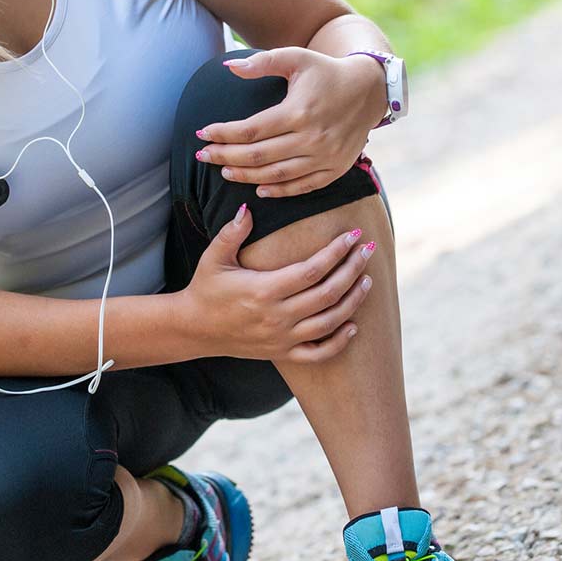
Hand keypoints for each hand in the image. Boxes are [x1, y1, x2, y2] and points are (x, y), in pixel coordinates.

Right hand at [180, 203, 377, 362]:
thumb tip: (249, 206)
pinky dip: (339, 341)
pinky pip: (318, 353)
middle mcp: (277, 317)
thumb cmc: (206, 288)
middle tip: (368, 250)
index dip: (336, 252)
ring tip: (366, 279)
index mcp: (263, 290)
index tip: (353, 236)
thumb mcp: (214, 257)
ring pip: (329, 322)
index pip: (312, 270)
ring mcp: (282, 338)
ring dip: (353, 300)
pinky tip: (353, 325)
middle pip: (328, 293)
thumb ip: (233, 232)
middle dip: (353, 269)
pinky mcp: (282, 353)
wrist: (194, 329)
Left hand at [197, 48, 386, 197]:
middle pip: (258, 156)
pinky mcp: (335, 169)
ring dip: (246, 176)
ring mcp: (325, 156)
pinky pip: (303, 186)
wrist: (369, 89)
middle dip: (225, 157)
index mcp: (299, 111)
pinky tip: (258, 189)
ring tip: (225, 170)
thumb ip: (262, 62)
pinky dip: (279, 191)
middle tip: (203, 156)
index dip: (222, 134)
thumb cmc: (326, 71)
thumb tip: (228, 66)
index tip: (202, 133)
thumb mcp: (296, 58)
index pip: (250, 130)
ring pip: (277, 175)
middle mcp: (312, 137)